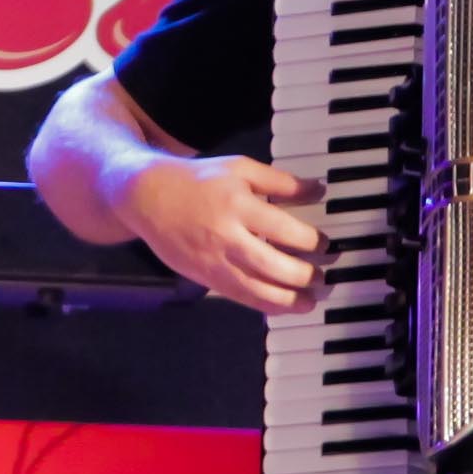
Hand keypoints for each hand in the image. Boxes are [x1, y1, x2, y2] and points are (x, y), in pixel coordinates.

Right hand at [117, 153, 325, 313]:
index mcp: (238, 204)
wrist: (146, 196)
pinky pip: (243, 298)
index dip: (313, 242)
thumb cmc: (197, 179)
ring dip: (292, 299)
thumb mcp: (238, 168)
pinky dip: (268, 306)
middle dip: (308, 276)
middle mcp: (227, 236)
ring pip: (260, 290)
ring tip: (313, 299)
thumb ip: (280, 181)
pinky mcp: (206, 278)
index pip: (286, 231)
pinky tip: (286, 305)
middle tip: (325, 275)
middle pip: (276, 267)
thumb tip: (318, 190)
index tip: (326, 244)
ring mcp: (215, 261)